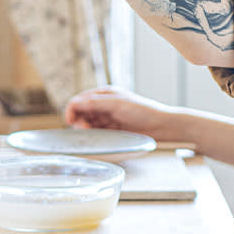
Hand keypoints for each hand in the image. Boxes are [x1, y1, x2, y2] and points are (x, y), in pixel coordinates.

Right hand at [64, 88, 185, 143]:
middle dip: (78, 121)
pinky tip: (98, 139)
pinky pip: (97, 133)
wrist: (163, 126)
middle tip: (85, 130)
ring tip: (92, 135)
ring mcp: (108, 119)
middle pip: (81, 113)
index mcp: (104, 94)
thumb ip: (96, 103)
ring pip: (88, 124)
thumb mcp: (118, 104)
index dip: (71, 110)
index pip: (79, 100)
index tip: (70, 122)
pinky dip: (94, 136)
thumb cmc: (143, 111)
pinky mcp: (113, 131)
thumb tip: (75, 103)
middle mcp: (104, 105)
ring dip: (86, 130)